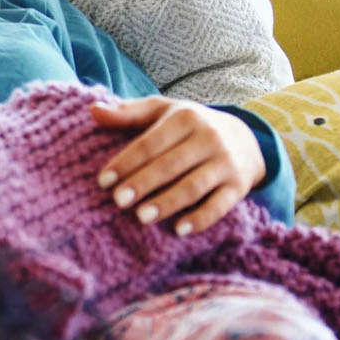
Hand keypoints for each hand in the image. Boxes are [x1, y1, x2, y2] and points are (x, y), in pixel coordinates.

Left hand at [90, 96, 265, 236]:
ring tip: (142, 218)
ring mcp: (226, 163)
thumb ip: (128, 113)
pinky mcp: (238, 186)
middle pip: (170, 165)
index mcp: (186, 117)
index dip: (126, 162)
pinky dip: (200, 219)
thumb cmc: (190, 126)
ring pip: (193, 186)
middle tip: (118, 201)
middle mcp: (209, 138)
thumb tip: (93, 110)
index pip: (150, 143)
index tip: (103, 181)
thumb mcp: (162, 112)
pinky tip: (179, 230)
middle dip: (143, 183)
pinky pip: (219, 205)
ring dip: (167, 203)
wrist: (245, 138)